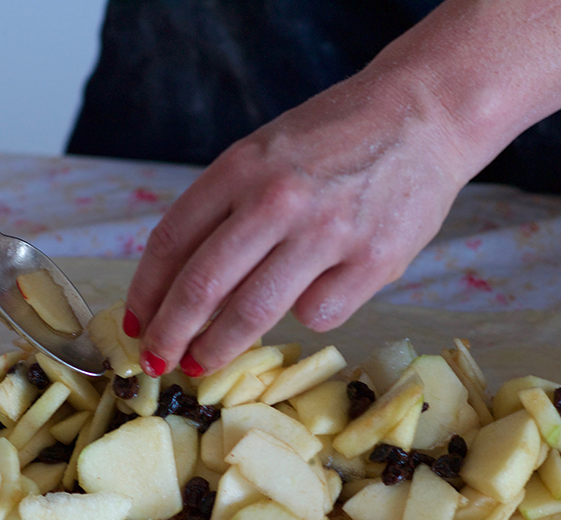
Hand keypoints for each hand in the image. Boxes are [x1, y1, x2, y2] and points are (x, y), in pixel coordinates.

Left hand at [123, 68, 470, 378]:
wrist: (424, 115)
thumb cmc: (334, 138)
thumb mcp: (265, 153)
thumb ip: (226, 209)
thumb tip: (180, 284)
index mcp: (241, 166)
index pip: (171, 242)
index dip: (145, 293)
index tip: (136, 323)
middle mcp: (277, 200)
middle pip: (202, 287)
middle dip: (170, 334)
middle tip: (158, 361)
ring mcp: (326, 233)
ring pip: (253, 314)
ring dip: (218, 347)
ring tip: (202, 362)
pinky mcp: (372, 263)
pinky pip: (317, 315)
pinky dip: (303, 317)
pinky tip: (311, 296)